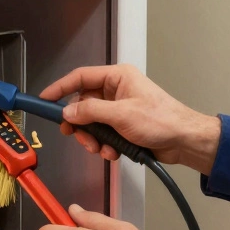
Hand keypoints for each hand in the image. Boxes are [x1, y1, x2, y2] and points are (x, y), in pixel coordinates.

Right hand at [40, 64, 221, 173]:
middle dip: (81, 124)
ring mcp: (120, 109)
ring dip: (94, 139)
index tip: (44, 99)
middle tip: (76, 136)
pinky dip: (105, 145)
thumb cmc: (161, 120)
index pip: (81, 77)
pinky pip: (104, 134)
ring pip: (92, 123)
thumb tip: (68, 112)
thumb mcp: (121, 115)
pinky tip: (114, 152)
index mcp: (117, 77)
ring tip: (102, 149)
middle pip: (84, 104)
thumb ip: (91, 112)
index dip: (60, 88)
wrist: (184, 140)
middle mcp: (117, 90)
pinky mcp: (124, 126)